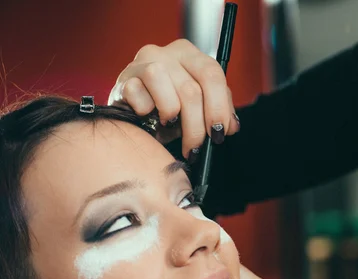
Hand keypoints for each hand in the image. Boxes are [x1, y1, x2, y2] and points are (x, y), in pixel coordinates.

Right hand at [107, 39, 240, 157]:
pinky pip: (141, 99)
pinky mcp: (124, 80)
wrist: (132, 113)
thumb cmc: (168, 107)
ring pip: (168, 95)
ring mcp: (142, 63)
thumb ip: (218, 110)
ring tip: (169, 125)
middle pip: (192, 90)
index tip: (219, 133)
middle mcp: (166, 53)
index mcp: (189, 54)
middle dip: (197, 126)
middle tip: (196, 146)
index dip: (219, 107)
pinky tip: (148, 116)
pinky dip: (147, 113)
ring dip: (173, 117)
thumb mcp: (198, 107)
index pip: (212, 74)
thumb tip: (231, 126)